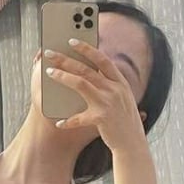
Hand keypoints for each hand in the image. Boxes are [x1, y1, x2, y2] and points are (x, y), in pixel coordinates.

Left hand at [44, 39, 147, 154]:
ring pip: (81, 83)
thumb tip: (87, 70)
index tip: (71, 41)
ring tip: (50, 72)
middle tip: (50, 53)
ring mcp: (109, 103)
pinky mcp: (102, 118)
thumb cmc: (123, 119)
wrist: (133, 143)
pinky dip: (68, 120)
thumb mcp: (121, 97)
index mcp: (120, 82)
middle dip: (66, 59)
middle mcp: (115, 89)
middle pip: (86, 69)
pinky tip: (59, 122)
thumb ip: (109, 84)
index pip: (102, 59)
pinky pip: (79, 117)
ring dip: (63, 76)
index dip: (87, 49)